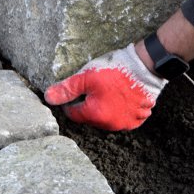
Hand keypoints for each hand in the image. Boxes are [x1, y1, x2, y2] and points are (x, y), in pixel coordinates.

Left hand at [44, 44, 166, 130]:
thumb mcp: (86, 76)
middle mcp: (110, 125)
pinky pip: (123, 118)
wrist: (144, 68)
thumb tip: (48, 98)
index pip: (73, 114)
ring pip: (107, 118)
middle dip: (88, 105)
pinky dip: (119, 110)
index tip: (75, 90)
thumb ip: (66, 89)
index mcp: (95, 115)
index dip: (70, 101)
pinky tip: (120, 97)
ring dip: (104, 108)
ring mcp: (126, 123)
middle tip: (92, 88)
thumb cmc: (114, 71)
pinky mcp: (138, 119)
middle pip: (90, 117)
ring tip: (107, 90)